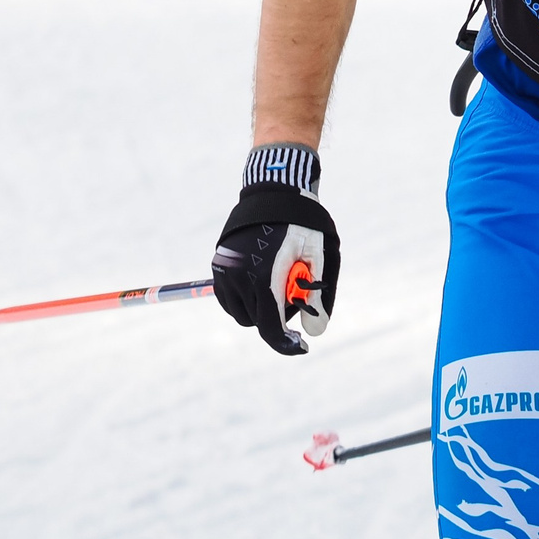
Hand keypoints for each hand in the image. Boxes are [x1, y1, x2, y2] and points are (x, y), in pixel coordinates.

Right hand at [212, 143, 339, 355]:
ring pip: (240, 312)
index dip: (285, 343)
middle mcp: (239, 277)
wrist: (276, 191)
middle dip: (276, 317)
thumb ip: (317, 296)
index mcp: (265, 277)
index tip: (301, 348)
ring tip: (280, 282)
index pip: (270, 326)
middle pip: (256, 321)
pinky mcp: (218, 265)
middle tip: (296, 295)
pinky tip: (263, 280)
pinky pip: (229, 297)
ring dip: (259, 308)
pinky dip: (245, 298)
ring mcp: (225, 271)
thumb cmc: (305, 222)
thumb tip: (315, 333)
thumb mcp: (320, 256)